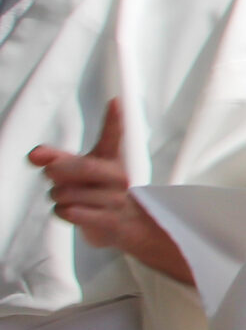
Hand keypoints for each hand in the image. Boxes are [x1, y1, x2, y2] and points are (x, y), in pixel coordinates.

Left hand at [30, 101, 190, 284]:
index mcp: (111, 160)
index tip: (115, 101)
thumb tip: (33, 154)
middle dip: (59, 169)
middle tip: (50, 172)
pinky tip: (71, 211)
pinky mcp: (111, 221)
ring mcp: (117, 200)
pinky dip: (62, 211)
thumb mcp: (78, 173)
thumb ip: (54, 159)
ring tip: (66, 198)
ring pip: (69, 193)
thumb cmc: (99, 193)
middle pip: (84, 166)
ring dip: (57, 196)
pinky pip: (72, 212)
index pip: (113, 136)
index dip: (114, 119)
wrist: (129, 227)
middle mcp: (118, 177)